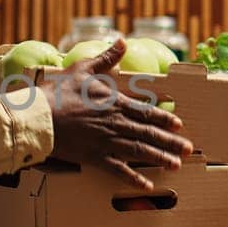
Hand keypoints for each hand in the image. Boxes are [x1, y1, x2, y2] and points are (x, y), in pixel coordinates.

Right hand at [39, 39, 194, 189]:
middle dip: (170, 142)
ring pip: (140, 152)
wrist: (39, 118)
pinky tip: (147, 185)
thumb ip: (107, 58)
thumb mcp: (83, 69)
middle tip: (188, 149)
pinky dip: (134, 178)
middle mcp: (116, 124)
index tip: (179, 125)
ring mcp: (107, 142)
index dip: (164, 119)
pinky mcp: (95, 157)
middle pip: (148, 134)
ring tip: (175, 165)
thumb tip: (122, 41)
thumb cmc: (58, 93)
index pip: (146, 112)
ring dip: (159, 159)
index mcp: (115, 103)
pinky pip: (119, 170)